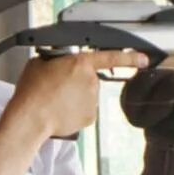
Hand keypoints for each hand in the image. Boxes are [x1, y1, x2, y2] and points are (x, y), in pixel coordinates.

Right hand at [5, 49, 144, 139]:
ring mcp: (93, 100)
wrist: (30, 117)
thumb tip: (59, 63)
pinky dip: (75, 112)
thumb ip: (56, 60)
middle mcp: (91, 81)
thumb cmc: (32, 91)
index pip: (112, 57)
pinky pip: (85, 111)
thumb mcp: (40, 63)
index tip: (143, 59)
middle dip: (77, 83)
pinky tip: (61, 111)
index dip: (130, 57)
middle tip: (57, 88)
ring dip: (75, 97)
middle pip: (90, 79)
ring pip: (88, 96)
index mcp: (80, 63)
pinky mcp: (90, 117)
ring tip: (55, 101)